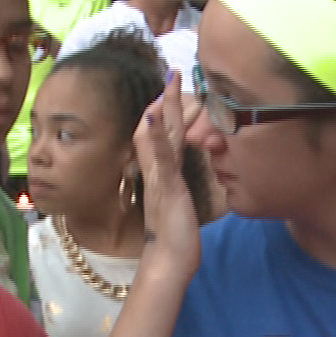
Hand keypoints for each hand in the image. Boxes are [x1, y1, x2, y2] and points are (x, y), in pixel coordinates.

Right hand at [132, 70, 201, 285]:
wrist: (169, 262)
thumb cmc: (178, 240)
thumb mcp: (182, 208)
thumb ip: (179, 192)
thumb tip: (183, 184)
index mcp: (164, 176)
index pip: (164, 138)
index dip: (166, 114)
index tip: (170, 91)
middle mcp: (159, 173)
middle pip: (159, 130)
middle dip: (165, 101)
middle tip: (172, 73)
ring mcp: (161, 178)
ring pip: (159, 137)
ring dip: (162, 109)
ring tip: (166, 85)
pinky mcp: (166, 186)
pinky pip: (160, 156)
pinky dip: (156, 135)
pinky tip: (152, 116)